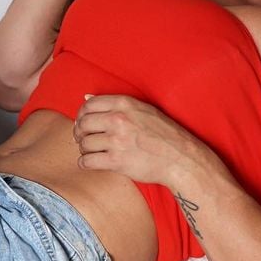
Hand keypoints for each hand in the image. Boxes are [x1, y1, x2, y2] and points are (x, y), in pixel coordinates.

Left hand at [73, 94, 204, 185]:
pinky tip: (89, 163)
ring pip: (84, 144)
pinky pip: (88, 161)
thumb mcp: (143, 110)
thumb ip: (115, 104)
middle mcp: (118, 120)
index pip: (89, 105)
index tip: (83, 122)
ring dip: (83, 149)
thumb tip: (85, 97)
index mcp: (124, 104)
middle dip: (79, 132)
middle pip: (83, 124)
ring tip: (90, 151)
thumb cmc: (164, 133)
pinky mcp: (117, 161)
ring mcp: (117, 141)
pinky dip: (84, 163)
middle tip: (82, 139)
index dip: (81, 114)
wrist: (180, 158)